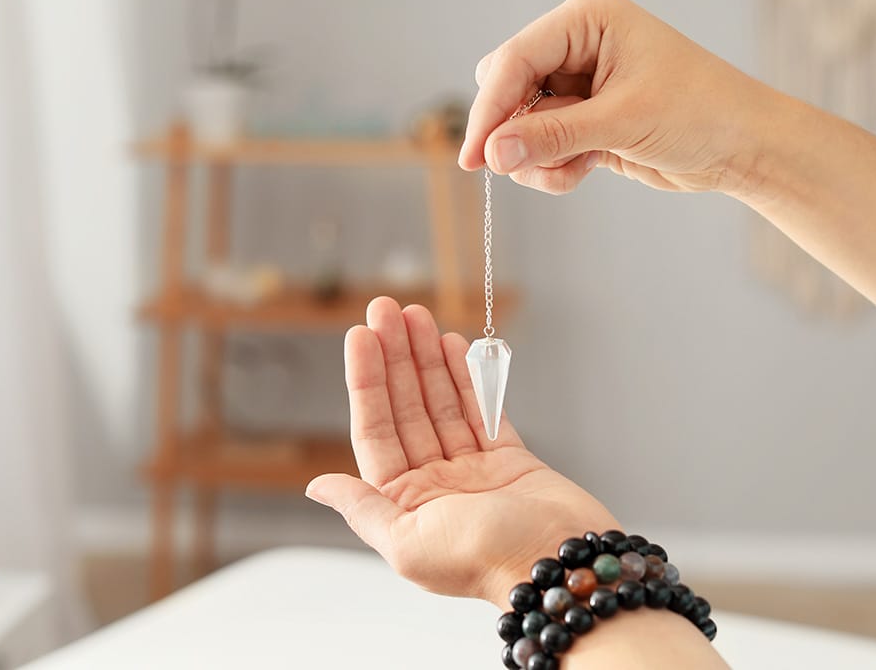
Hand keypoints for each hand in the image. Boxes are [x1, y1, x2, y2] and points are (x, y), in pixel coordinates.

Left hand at [306, 297, 618, 606]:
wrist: (558, 566)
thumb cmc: (484, 561)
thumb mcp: (406, 543)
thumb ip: (362, 508)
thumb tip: (317, 485)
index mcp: (404, 504)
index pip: (376, 429)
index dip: (367, 380)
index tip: (360, 336)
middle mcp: (435, 484)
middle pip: (407, 408)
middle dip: (396, 356)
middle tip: (387, 308)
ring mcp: (473, 470)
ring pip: (443, 402)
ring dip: (428, 358)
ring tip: (417, 315)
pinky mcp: (511, 460)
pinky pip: (483, 411)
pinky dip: (468, 379)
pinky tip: (453, 346)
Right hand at [458, 0, 776, 195]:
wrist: (741, 146)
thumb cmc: (700, 112)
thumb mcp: (621, 122)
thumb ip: (552, 137)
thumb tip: (494, 153)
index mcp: (587, 18)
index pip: (515, 59)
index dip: (490, 109)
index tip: (474, 157)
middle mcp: (577, 43)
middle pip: (508, 88)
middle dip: (515, 133)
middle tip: (519, 168)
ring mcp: (578, 82)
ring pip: (521, 124)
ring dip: (538, 157)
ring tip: (575, 170)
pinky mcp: (584, 117)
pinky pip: (541, 145)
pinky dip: (554, 166)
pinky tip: (586, 171)